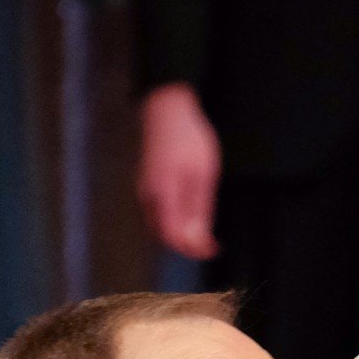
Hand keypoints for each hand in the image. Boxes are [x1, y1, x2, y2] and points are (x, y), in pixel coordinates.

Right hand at [137, 83, 221, 260]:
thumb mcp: (203, 175)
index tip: (214, 249)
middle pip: (165, 235)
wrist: (166, 109)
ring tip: (203, 230)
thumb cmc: (189, 138)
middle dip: (187, 244)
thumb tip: (197, 240)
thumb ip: (199, 210)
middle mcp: (148, 197)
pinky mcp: (146, 184)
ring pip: (159, 225)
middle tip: (211, 244)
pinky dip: (173, 220)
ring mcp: (144, 190)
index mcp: (163, 195)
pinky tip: (189, 213)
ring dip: (180, 233)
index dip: (193, 249)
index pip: (174, 237)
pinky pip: (157, 212)